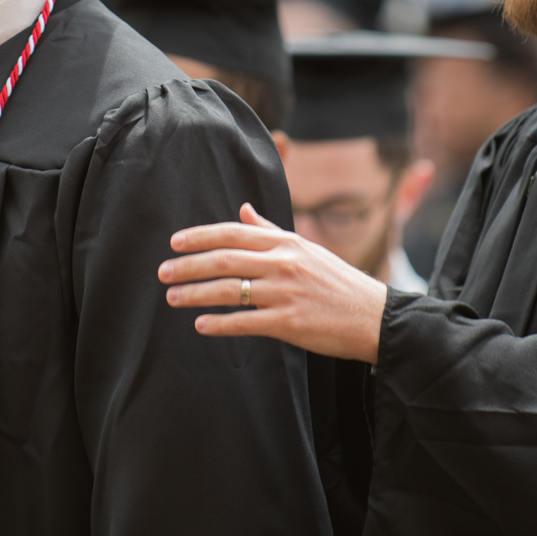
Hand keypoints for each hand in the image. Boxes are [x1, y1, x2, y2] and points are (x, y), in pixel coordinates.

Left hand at [158, 204, 387, 362]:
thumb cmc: (338, 282)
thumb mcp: (306, 249)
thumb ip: (271, 230)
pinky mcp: (290, 323)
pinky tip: (201, 325)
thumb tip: (241, 210)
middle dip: (188, 265)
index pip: (234, 233)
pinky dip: (220, 324)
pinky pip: (245, 322)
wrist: (374, 316)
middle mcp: (283, 263)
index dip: (200, 236)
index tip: (175, 242)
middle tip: (162, 272)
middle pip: (225, 259)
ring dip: (196, 294)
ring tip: (172, 298)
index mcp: (286, 242)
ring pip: (229, 290)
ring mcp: (286, 293)